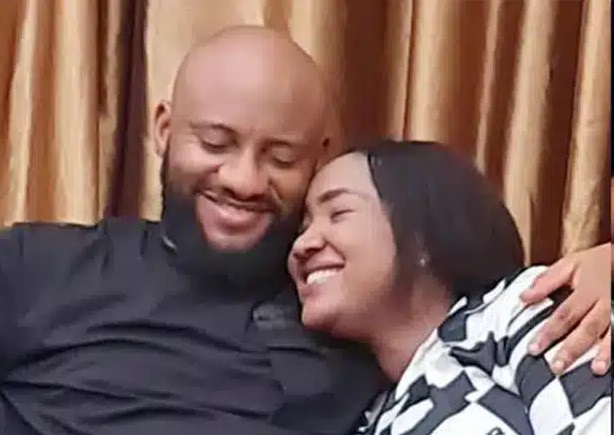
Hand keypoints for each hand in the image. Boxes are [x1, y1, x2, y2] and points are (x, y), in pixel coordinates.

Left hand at [520, 243, 610, 375]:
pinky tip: (607, 364)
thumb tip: (523, 297)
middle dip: (572, 349)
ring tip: (595, 369)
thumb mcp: (569, 264)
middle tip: (556, 367)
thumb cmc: (595, 264)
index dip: (549, 332)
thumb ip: (546, 281)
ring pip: (611, 333)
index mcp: (587, 289)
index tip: (534, 348)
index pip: (564, 313)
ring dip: (603, 353)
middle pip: (588, 327)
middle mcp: (604, 302)